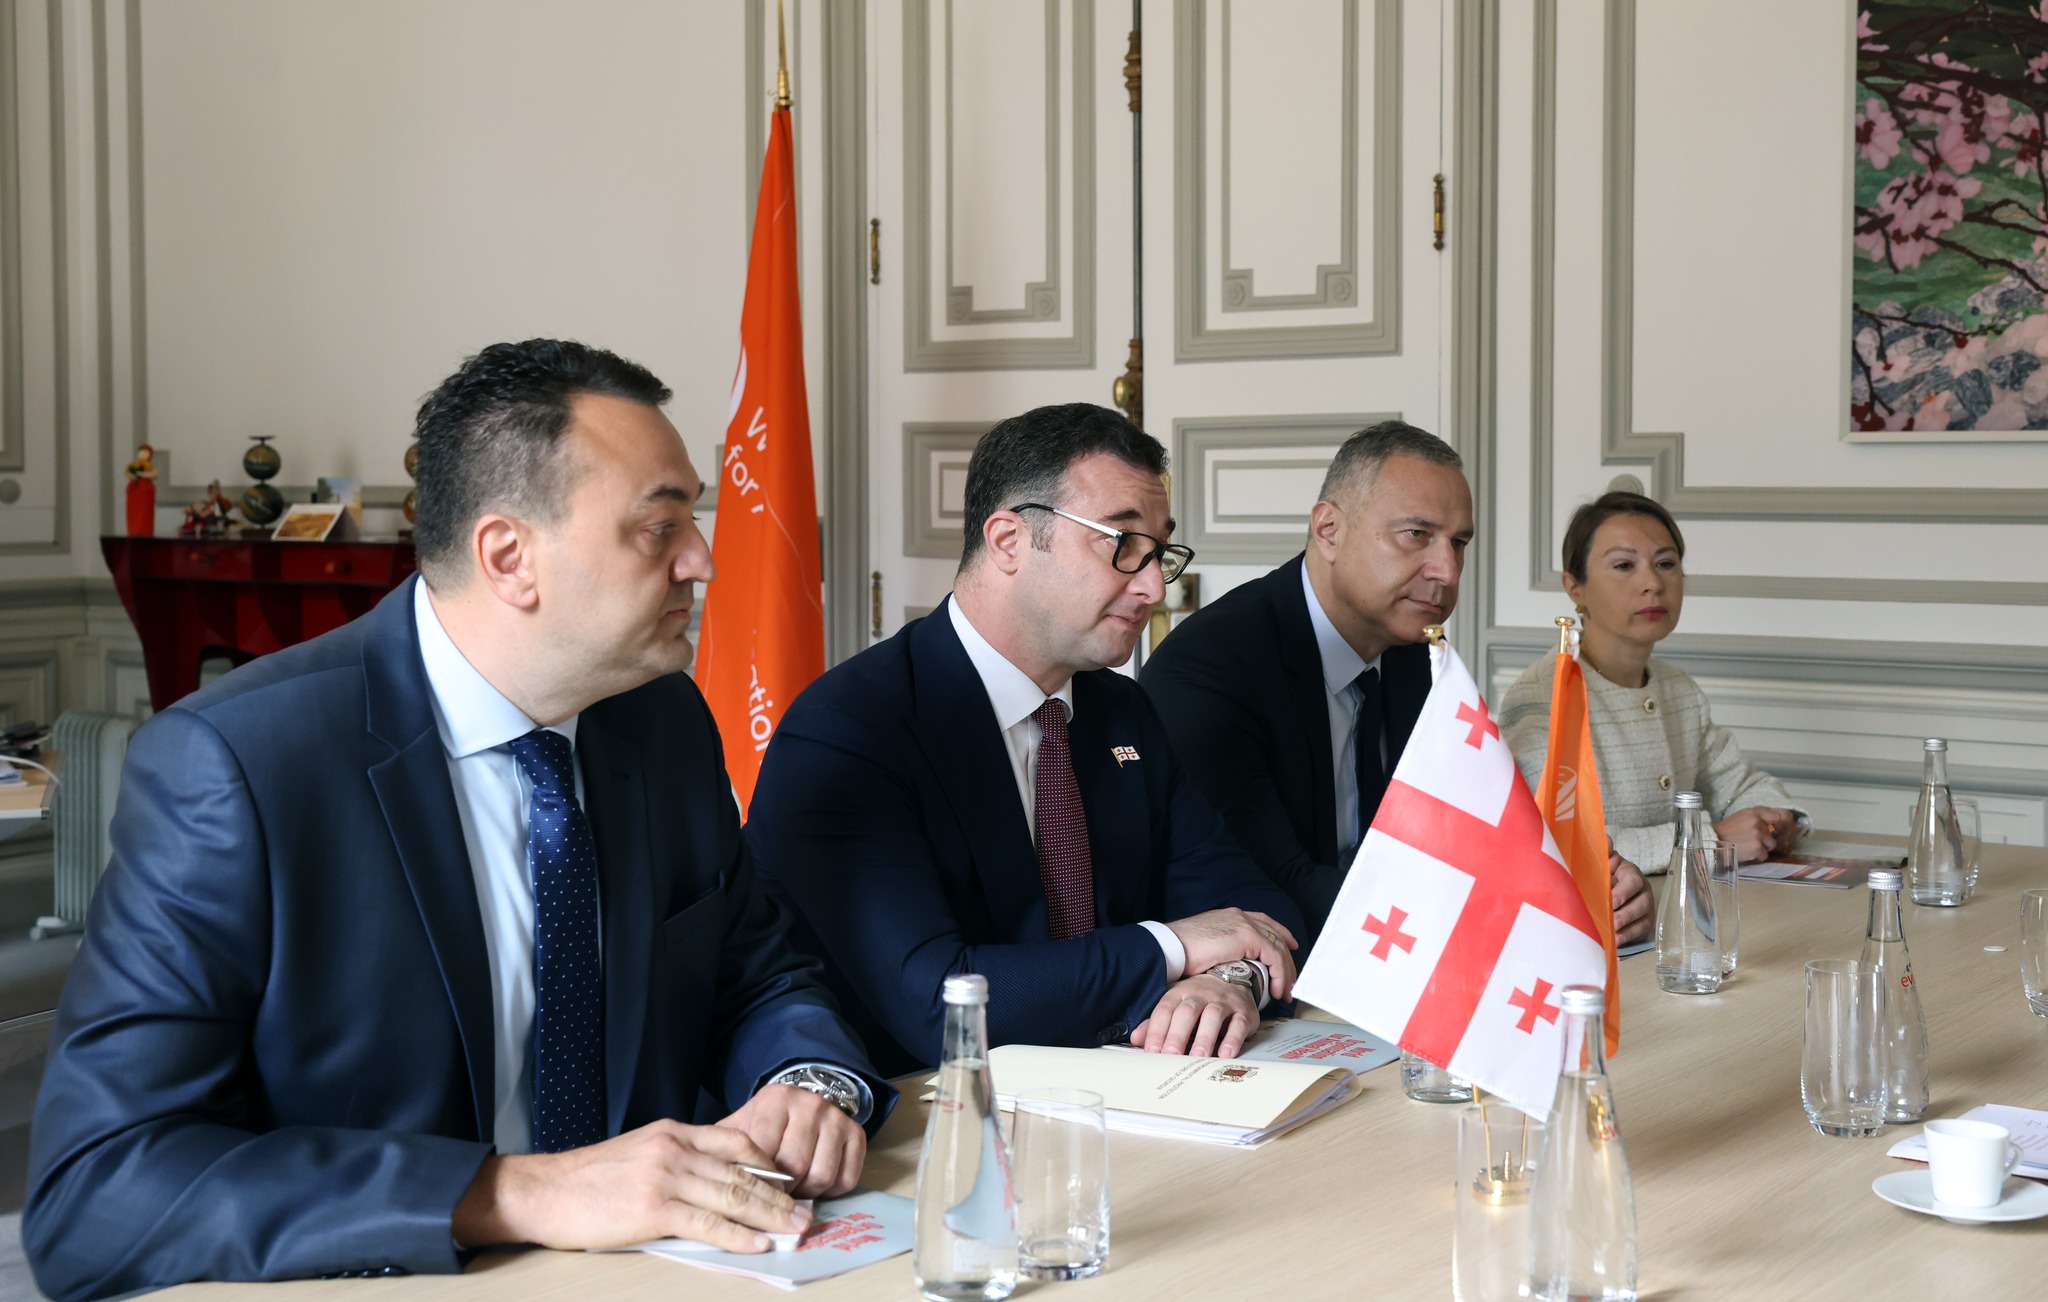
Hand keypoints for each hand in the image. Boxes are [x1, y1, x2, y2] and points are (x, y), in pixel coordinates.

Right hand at [450, 1120, 807, 1253]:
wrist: (543, 1190)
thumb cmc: (589, 1179)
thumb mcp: (640, 1152)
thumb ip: (678, 1159)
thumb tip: (717, 1181)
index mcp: (674, 1133)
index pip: (737, 1142)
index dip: (771, 1164)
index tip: (792, 1183)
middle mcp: (676, 1150)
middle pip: (743, 1172)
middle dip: (781, 1194)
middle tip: (807, 1212)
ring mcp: (666, 1177)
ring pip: (733, 1196)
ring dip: (770, 1215)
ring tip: (795, 1228)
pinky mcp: (654, 1209)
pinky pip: (708, 1223)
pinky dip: (738, 1234)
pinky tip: (758, 1242)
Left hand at [720, 1083, 866, 1198]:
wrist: (804, 1100)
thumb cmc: (766, 1123)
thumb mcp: (740, 1126)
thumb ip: (722, 1150)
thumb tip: (703, 1183)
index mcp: (776, 1099)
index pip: (763, 1150)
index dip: (756, 1179)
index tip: (750, 1191)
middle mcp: (810, 1104)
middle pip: (795, 1167)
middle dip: (782, 1191)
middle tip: (772, 1197)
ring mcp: (837, 1118)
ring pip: (822, 1175)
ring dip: (807, 1193)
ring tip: (793, 1191)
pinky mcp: (857, 1134)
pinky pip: (846, 1179)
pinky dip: (830, 1192)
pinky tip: (815, 1184)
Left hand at [1128, 974, 1260, 1057]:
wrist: (1234, 977)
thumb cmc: (1200, 997)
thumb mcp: (1176, 1004)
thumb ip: (1156, 1023)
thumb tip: (1136, 1039)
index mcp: (1179, 993)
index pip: (1164, 1010)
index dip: (1156, 1031)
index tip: (1151, 1051)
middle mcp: (1200, 994)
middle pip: (1187, 1012)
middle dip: (1177, 1035)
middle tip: (1171, 1056)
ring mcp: (1223, 1001)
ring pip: (1212, 1016)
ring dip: (1204, 1038)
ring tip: (1198, 1057)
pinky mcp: (1243, 1011)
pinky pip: (1238, 1023)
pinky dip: (1233, 1040)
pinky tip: (1226, 1054)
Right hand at [1165, 909, 1298, 998]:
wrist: (1171, 947)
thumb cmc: (1182, 952)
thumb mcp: (1208, 949)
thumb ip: (1225, 952)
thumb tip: (1232, 968)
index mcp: (1231, 916)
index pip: (1264, 922)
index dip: (1280, 934)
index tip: (1290, 947)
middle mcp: (1241, 916)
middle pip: (1276, 935)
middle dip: (1287, 960)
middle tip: (1291, 982)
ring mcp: (1246, 924)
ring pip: (1279, 948)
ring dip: (1286, 972)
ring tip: (1285, 992)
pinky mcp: (1248, 936)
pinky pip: (1274, 956)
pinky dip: (1280, 975)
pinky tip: (1277, 990)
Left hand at [1609, 850, 1651, 945]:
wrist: (1612, 888)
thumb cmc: (1606, 875)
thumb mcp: (1604, 864)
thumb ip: (1605, 854)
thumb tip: (1607, 839)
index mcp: (1632, 874)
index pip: (1633, 882)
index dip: (1623, 892)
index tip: (1611, 901)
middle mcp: (1643, 891)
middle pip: (1640, 904)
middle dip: (1625, 914)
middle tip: (1611, 921)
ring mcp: (1646, 908)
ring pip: (1642, 919)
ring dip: (1626, 927)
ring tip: (1611, 933)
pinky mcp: (1645, 923)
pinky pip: (1640, 932)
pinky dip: (1627, 937)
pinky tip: (1614, 941)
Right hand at [1714, 807, 1797, 863]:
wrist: (1714, 842)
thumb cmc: (1727, 830)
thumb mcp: (1741, 816)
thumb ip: (1757, 816)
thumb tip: (1775, 820)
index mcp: (1753, 813)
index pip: (1776, 816)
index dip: (1776, 823)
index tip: (1772, 828)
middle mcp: (1757, 823)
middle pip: (1772, 835)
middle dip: (1764, 839)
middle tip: (1750, 840)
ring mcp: (1758, 837)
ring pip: (1770, 845)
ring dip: (1762, 848)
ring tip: (1748, 847)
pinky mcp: (1757, 850)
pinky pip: (1764, 855)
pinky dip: (1756, 857)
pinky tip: (1746, 853)